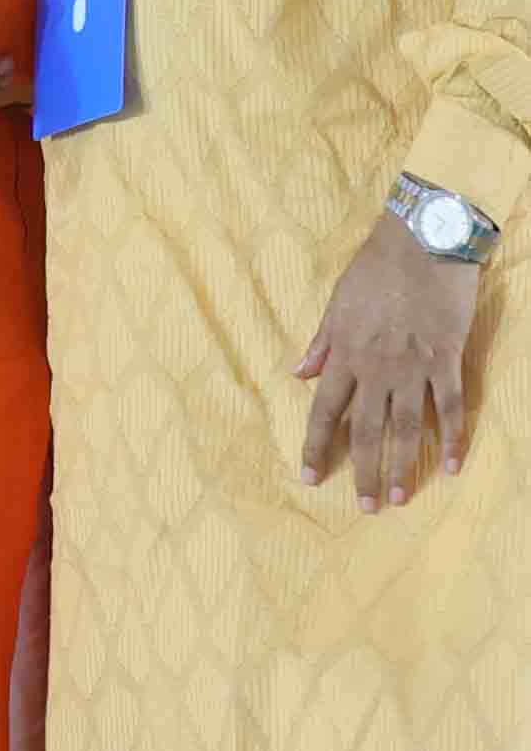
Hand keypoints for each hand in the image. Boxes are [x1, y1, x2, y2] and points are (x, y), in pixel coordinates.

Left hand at [296, 213, 482, 509]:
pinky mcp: (447, 360)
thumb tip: (299, 372)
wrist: (422, 242)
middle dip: (361, 471)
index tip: (309, 477)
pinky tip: (449, 467)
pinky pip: (450, 408)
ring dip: (401, 467)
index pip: (323, 410)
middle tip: (363, 508)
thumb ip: (321, 341)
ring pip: (406, 428)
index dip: (315, 446)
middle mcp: (376, 367)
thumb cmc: (375, 268)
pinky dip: (451, 439)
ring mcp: (414, 366)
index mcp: (344, 353)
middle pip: (365, 429)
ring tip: (397, 500)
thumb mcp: (336, 302)